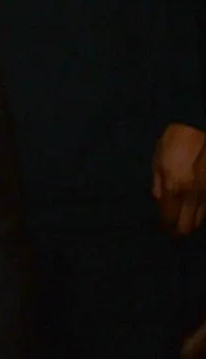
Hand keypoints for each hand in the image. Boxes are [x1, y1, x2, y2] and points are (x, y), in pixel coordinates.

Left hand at [152, 122, 205, 237]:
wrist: (198, 126)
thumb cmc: (174, 141)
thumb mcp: (157, 160)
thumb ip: (158, 184)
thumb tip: (160, 201)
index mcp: (173, 187)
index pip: (169, 217)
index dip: (166, 226)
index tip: (164, 230)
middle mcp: (192, 194)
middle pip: (188, 225)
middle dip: (180, 230)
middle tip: (174, 232)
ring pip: (201, 219)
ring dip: (192, 222)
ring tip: (185, 221)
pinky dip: (202, 212)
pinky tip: (196, 211)